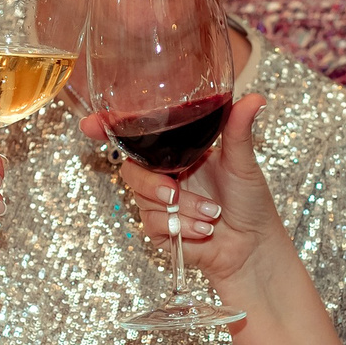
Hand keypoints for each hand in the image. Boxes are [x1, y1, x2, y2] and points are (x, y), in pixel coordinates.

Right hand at [106, 94, 287, 290]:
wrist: (251, 246)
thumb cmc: (249, 202)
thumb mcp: (242, 161)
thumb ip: (238, 130)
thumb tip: (255, 98)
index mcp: (177, 152)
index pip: (137, 136)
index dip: (107, 128)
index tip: (90, 124)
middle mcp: (163, 175)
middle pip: (131, 170)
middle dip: (152, 183)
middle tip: (175, 192)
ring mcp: (158, 204)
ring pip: (144, 199)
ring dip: (181, 209)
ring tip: (211, 214)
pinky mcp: (158, 231)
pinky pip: (153, 223)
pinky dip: (181, 227)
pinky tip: (203, 230)